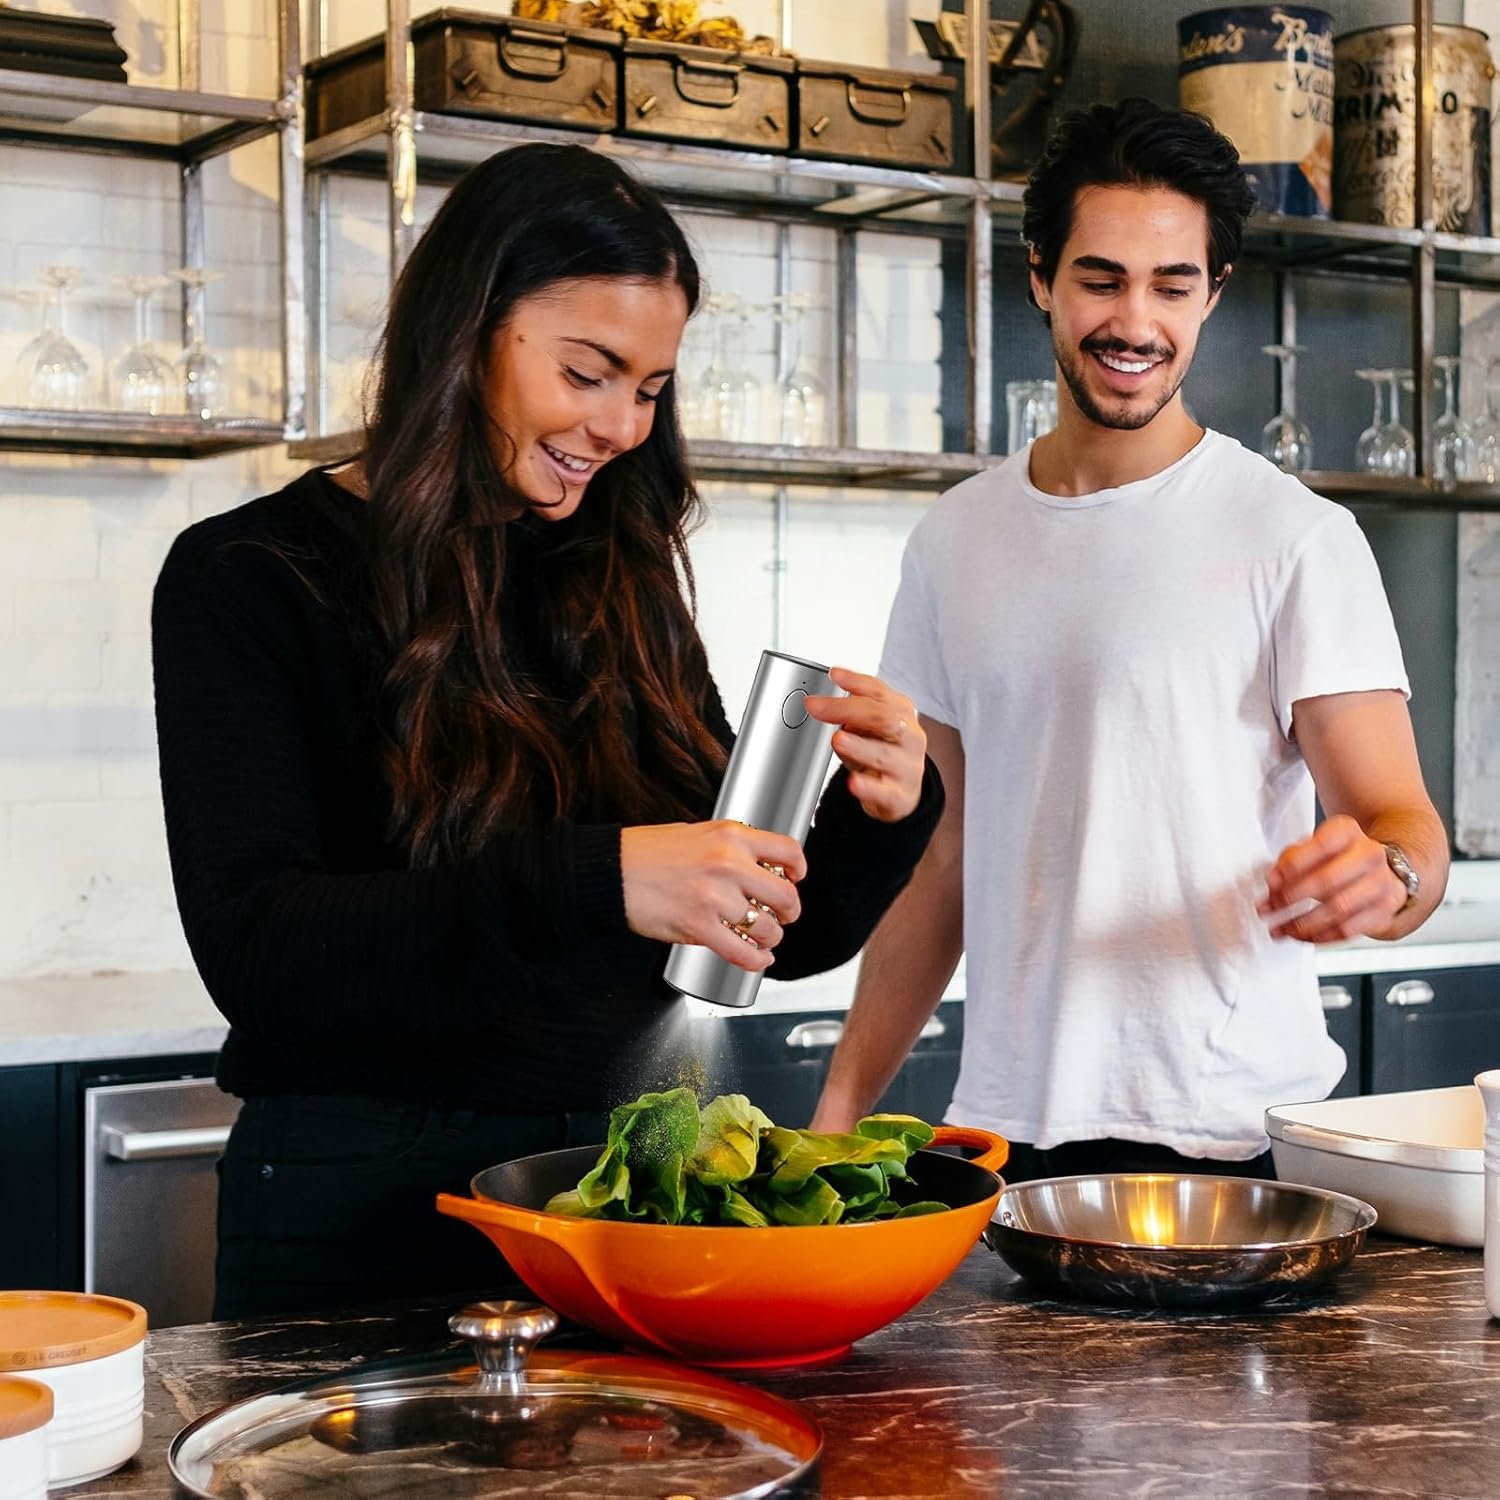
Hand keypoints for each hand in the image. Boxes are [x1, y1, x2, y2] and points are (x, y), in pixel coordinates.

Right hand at [620, 821, 805, 971]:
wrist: (612, 870)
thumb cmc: (648, 852)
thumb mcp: (698, 833)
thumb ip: (731, 848)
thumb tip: (760, 867)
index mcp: (731, 835)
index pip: (788, 851)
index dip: (799, 870)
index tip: (794, 879)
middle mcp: (728, 864)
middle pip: (786, 895)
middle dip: (789, 912)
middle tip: (783, 916)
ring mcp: (714, 897)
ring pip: (767, 929)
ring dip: (770, 939)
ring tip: (762, 938)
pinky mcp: (698, 926)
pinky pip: (742, 953)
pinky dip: (757, 961)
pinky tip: (757, 958)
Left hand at [805, 667, 926, 822]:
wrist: (903, 793)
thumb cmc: (883, 752)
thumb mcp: (872, 727)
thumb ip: (853, 711)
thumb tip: (827, 704)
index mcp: (901, 713)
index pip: (880, 692)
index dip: (856, 681)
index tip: (833, 674)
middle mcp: (909, 736)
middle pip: (883, 718)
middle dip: (847, 710)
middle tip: (816, 707)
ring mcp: (907, 766)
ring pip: (884, 754)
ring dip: (859, 746)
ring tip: (838, 739)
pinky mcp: (899, 795)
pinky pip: (884, 791)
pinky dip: (867, 787)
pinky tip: (853, 782)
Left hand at [1258, 814, 1407, 943]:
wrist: (1375, 870)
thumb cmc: (1337, 857)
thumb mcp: (1311, 847)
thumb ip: (1289, 859)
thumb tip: (1274, 879)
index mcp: (1347, 832)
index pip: (1321, 845)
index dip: (1293, 865)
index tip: (1272, 881)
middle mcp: (1369, 854)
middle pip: (1328, 880)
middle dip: (1292, 898)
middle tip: (1270, 908)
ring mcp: (1381, 883)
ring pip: (1339, 908)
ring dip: (1303, 923)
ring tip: (1282, 928)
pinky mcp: (1384, 910)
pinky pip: (1349, 929)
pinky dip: (1321, 937)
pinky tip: (1304, 936)